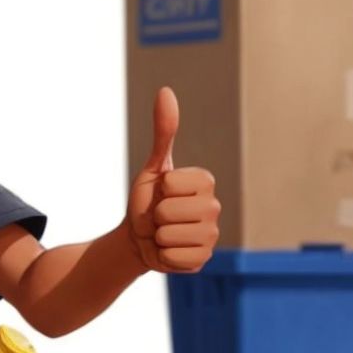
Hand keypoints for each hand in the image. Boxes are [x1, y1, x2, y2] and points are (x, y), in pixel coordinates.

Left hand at [125, 86, 219, 273]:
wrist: (137, 239)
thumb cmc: (147, 200)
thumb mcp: (153, 167)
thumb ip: (163, 132)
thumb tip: (165, 91)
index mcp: (206, 182)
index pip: (172, 184)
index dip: (158, 190)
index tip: (162, 193)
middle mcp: (215, 208)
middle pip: (167, 211)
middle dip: (154, 215)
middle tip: (159, 217)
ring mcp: (211, 237)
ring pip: (170, 236)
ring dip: (157, 236)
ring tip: (163, 233)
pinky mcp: (202, 261)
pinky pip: (174, 258)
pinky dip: (162, 256)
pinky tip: (168, 251)